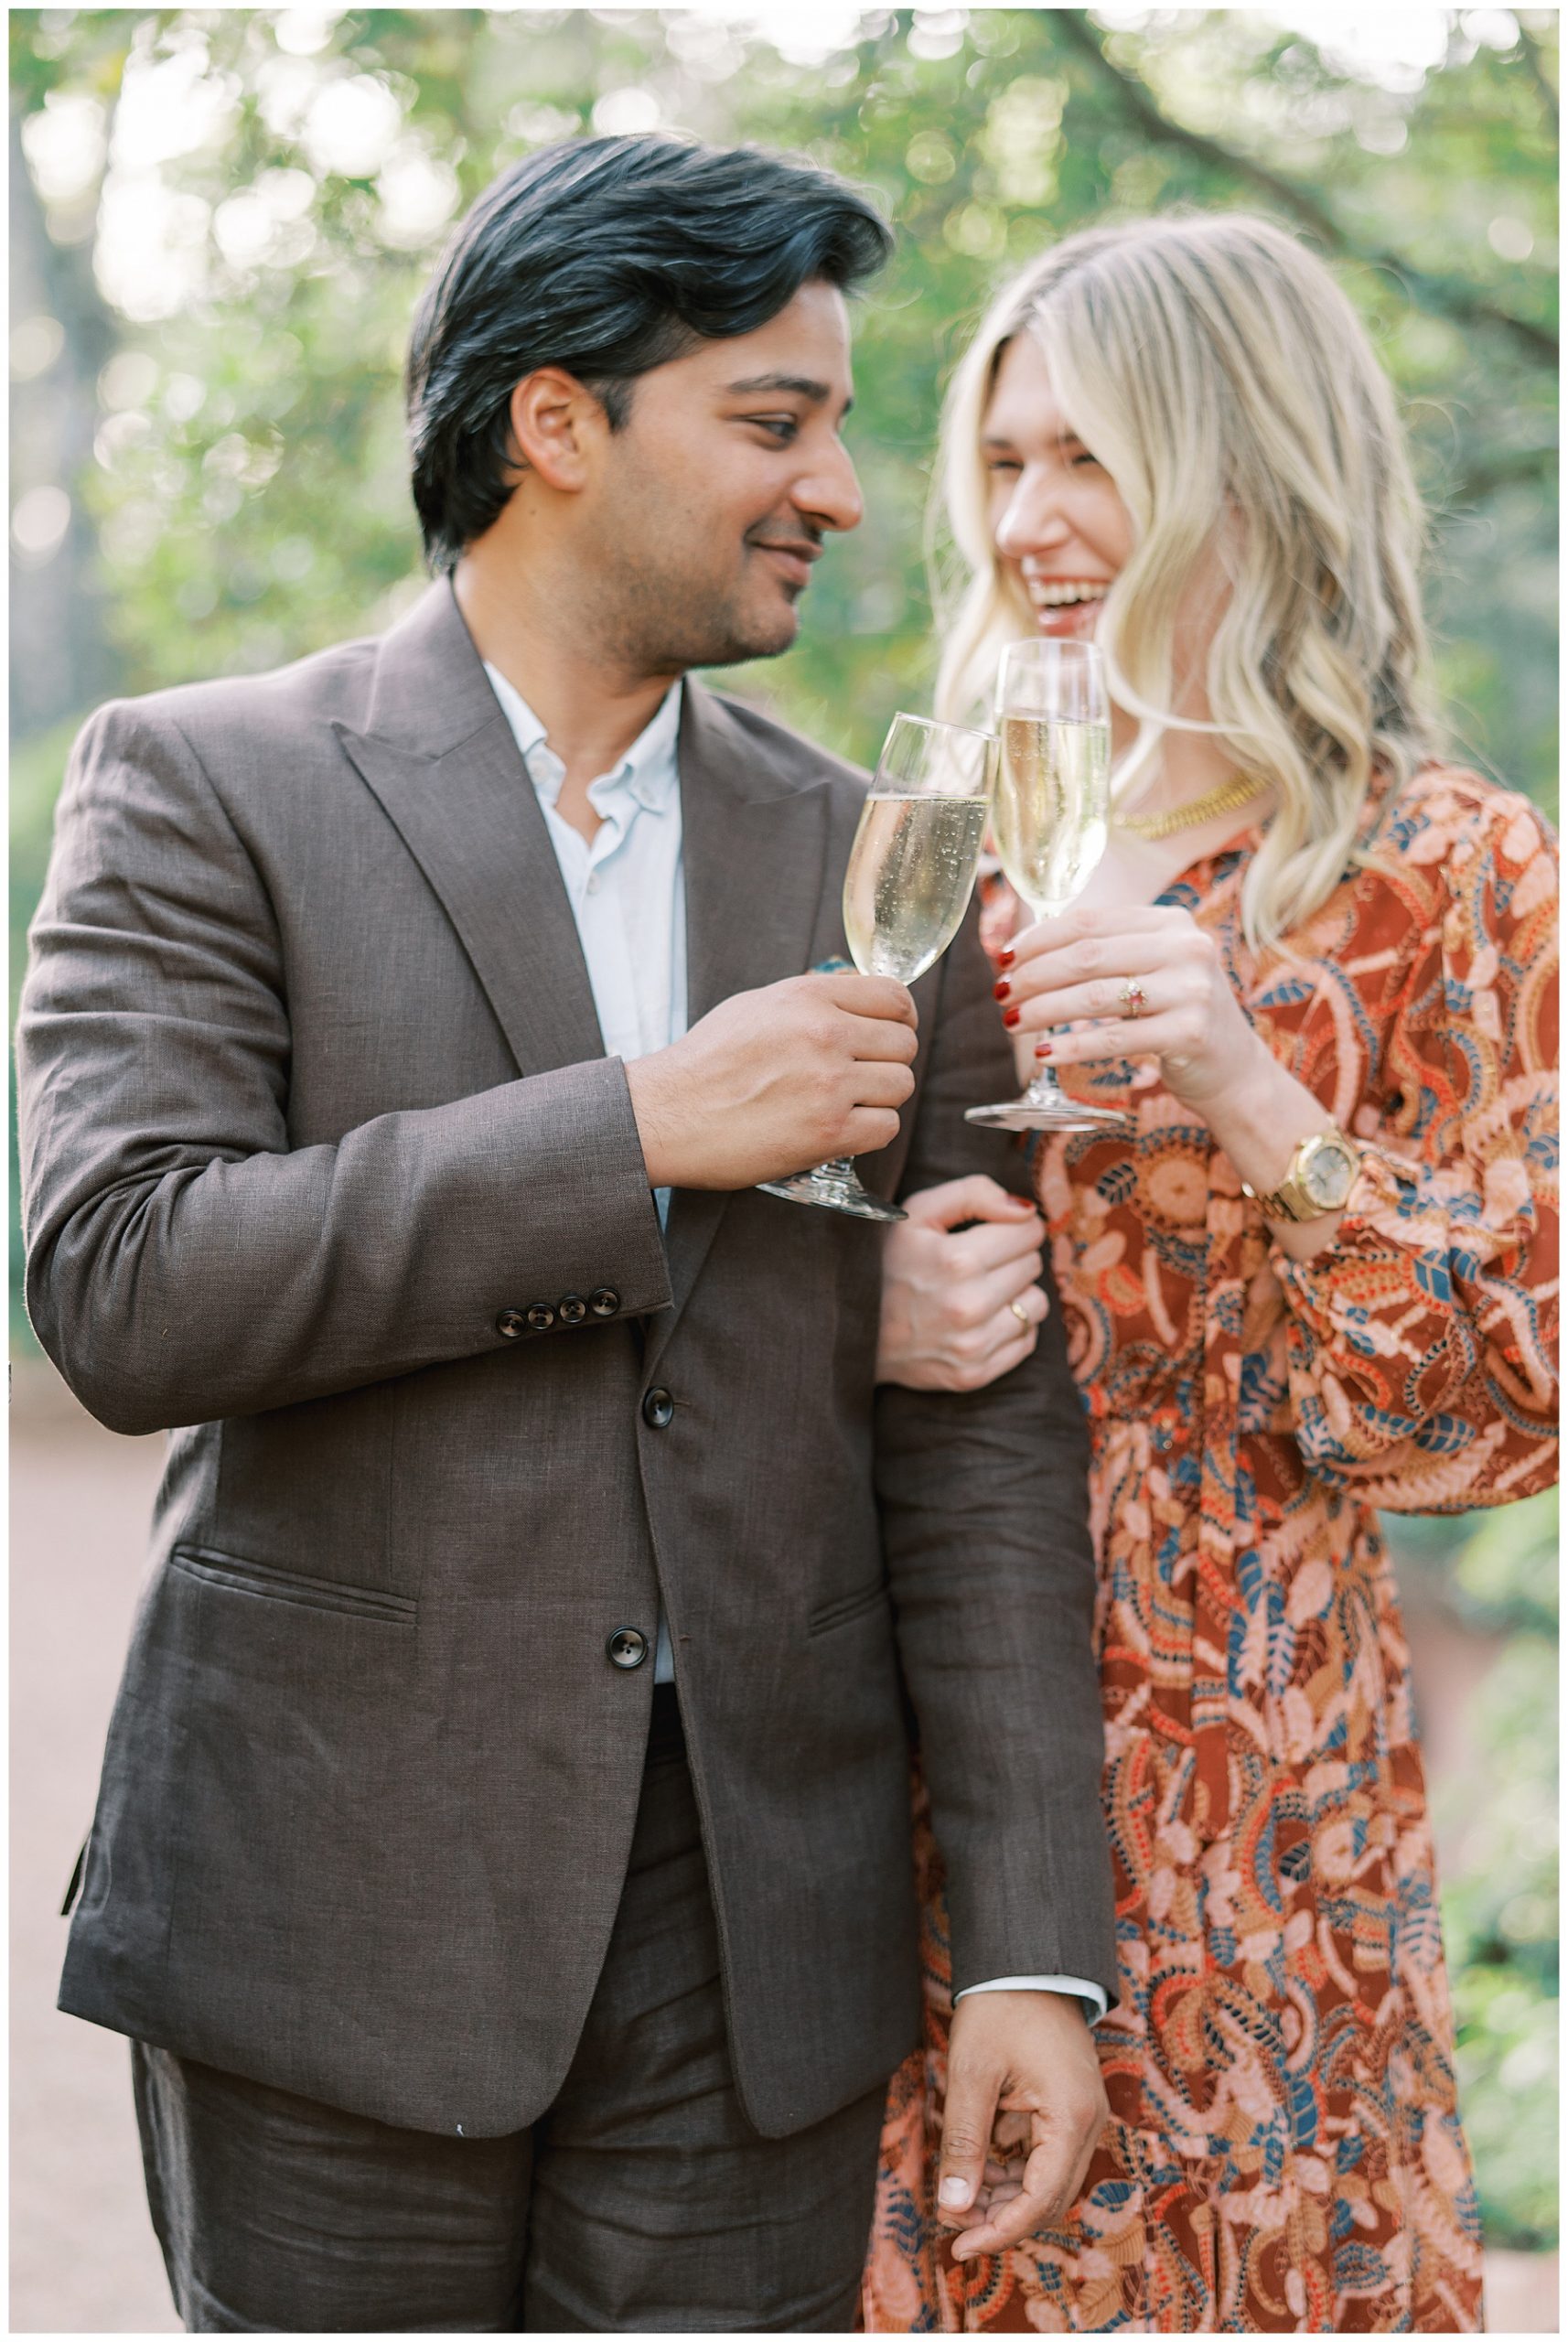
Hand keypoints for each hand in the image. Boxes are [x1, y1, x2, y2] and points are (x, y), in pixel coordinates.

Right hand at [625, 972, 917, 1191]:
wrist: (666, 1116)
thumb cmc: (704, 1064)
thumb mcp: (755, 1006)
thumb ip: (810, 1000)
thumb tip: (854, 1000)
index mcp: (808, 997)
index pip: (894, 997)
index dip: (901, 1019)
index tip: (889, 1034)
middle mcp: (825, 1034)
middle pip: (904, 1044)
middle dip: (888, 1061)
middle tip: (861, 1076)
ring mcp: (830, 1084)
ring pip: (901, 1086)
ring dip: (879, 1099)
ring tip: (845, 1104)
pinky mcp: (828, 1133)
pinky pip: (886, 1128)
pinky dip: (869, 1131)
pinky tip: (840, 1129)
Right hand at [876, 1177, 1047, 1390]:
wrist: (852, 1330)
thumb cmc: (886, 1262)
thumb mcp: (916, 1213)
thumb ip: (974, 1193)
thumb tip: (1026, 1210)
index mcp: (957, 1260)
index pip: (1029, 1232)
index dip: (1014, 1226)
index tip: (992, 1233)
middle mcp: (969, 1306)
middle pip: (1033, 1265)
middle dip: (1011, 1257)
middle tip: (978, 1263)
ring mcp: (973, 1346)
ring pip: (1037, 1304)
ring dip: (1016, 1293)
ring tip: (980, 1291)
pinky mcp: (975, 1375)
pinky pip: (1026, 1340)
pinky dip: (1010, 1327)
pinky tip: (978, 1321)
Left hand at [937, 1990, 1107, 2259]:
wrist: (1027, 1962)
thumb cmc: (1000, 2009)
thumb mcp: (972, 2074)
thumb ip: (964, 2143)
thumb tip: (954, 2208)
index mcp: (1072, 2117)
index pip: (1041, 2201)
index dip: (999, 2231)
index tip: (957, 2245)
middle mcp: (1089, 2124)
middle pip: (1050, 2200)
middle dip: (1000, 2219)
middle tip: (951, 2225)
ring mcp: (1083, 2117)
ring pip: (1048, 2184)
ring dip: (1006, 2199)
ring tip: (958, 2200)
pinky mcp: (1070, 2110)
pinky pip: (1046, 2159)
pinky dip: (1014, 2173)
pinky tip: (977, 2172)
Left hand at [995, 903, 1271, 1115]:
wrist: (1235, 1069)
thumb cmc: (1177, 1016)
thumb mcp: (1153, 969)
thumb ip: (1107, 953)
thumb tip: (1025, 954)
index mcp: (1171, 921)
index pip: (1090, 921)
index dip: (1039, 939)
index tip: (1004, 958)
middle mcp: (1186, 947)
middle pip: (1086, 956)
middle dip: (1033, 976)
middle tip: (1000, 994)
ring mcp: (1192, 989)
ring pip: (1094, 996)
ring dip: (1043, 1011)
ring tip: (1013, 1023)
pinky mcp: (1190, 1033)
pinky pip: (1114, 1039)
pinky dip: (1071, 1047)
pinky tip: (1043, 1055)